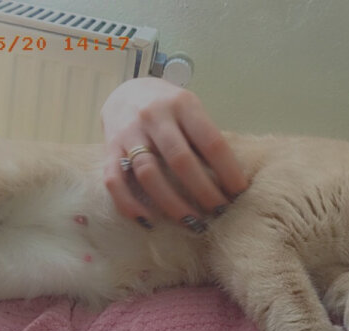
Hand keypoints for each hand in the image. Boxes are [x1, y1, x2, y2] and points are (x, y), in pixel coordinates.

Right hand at [101, 78, 247, 231]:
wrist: (126, 91)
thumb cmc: (169, 108)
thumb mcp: (191, 110)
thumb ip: (204, 138)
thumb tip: (229, 181)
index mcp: (183, 105)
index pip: (211, 142)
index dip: (228, 171)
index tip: (239, 193)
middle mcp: (154, 117)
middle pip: (181, 161)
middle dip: (204, 192)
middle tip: (219, 212)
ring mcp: (129, 133)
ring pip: (149, 174)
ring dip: (173, 204)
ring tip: (193, 223)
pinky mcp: (110, 149)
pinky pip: (115, 181)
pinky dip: (129, 204)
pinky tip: (148, 221)